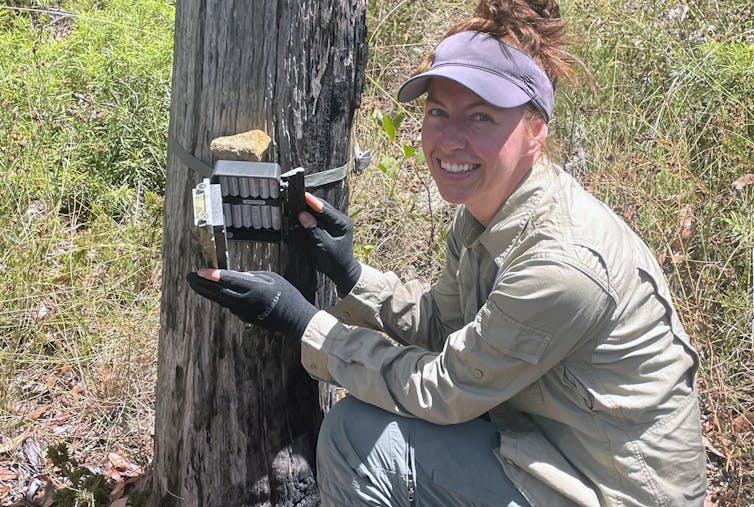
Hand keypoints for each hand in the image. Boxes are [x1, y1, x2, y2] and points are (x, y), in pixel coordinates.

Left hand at [186, 269, 317, 337]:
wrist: (294, 319)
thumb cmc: (286, 294)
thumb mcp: (272, 277)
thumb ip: (252, 275)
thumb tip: (237, 275)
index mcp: (254, 289)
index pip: (229, 281)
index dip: (212, 275)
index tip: (199, 271)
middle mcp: (246, 302)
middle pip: (219, 292)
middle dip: (202, 284)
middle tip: (189, 277)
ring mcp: (244, 312)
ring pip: (221, 300)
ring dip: (207, 292)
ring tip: (195, 284)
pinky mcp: (244, 318)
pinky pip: (228, 305)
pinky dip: (219, 298)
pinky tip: (212, 292)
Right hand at [298, 193, 361, 296]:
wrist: (341, 271)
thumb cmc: (335, 261)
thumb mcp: (324, 246)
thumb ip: (315, 230)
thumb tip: (303, 215)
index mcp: (342, 223)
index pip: (325, 209)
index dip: (312, 202)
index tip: (302, 195)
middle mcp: (340, 220)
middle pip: (322, 207)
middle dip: (309, 203)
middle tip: (294, 198)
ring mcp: (335, 223)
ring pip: (320, 211)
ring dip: (308, 208)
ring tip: (295, 204)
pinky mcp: (330, 227)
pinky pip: (319, 218)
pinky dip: (310, 216)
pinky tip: (301, 214)